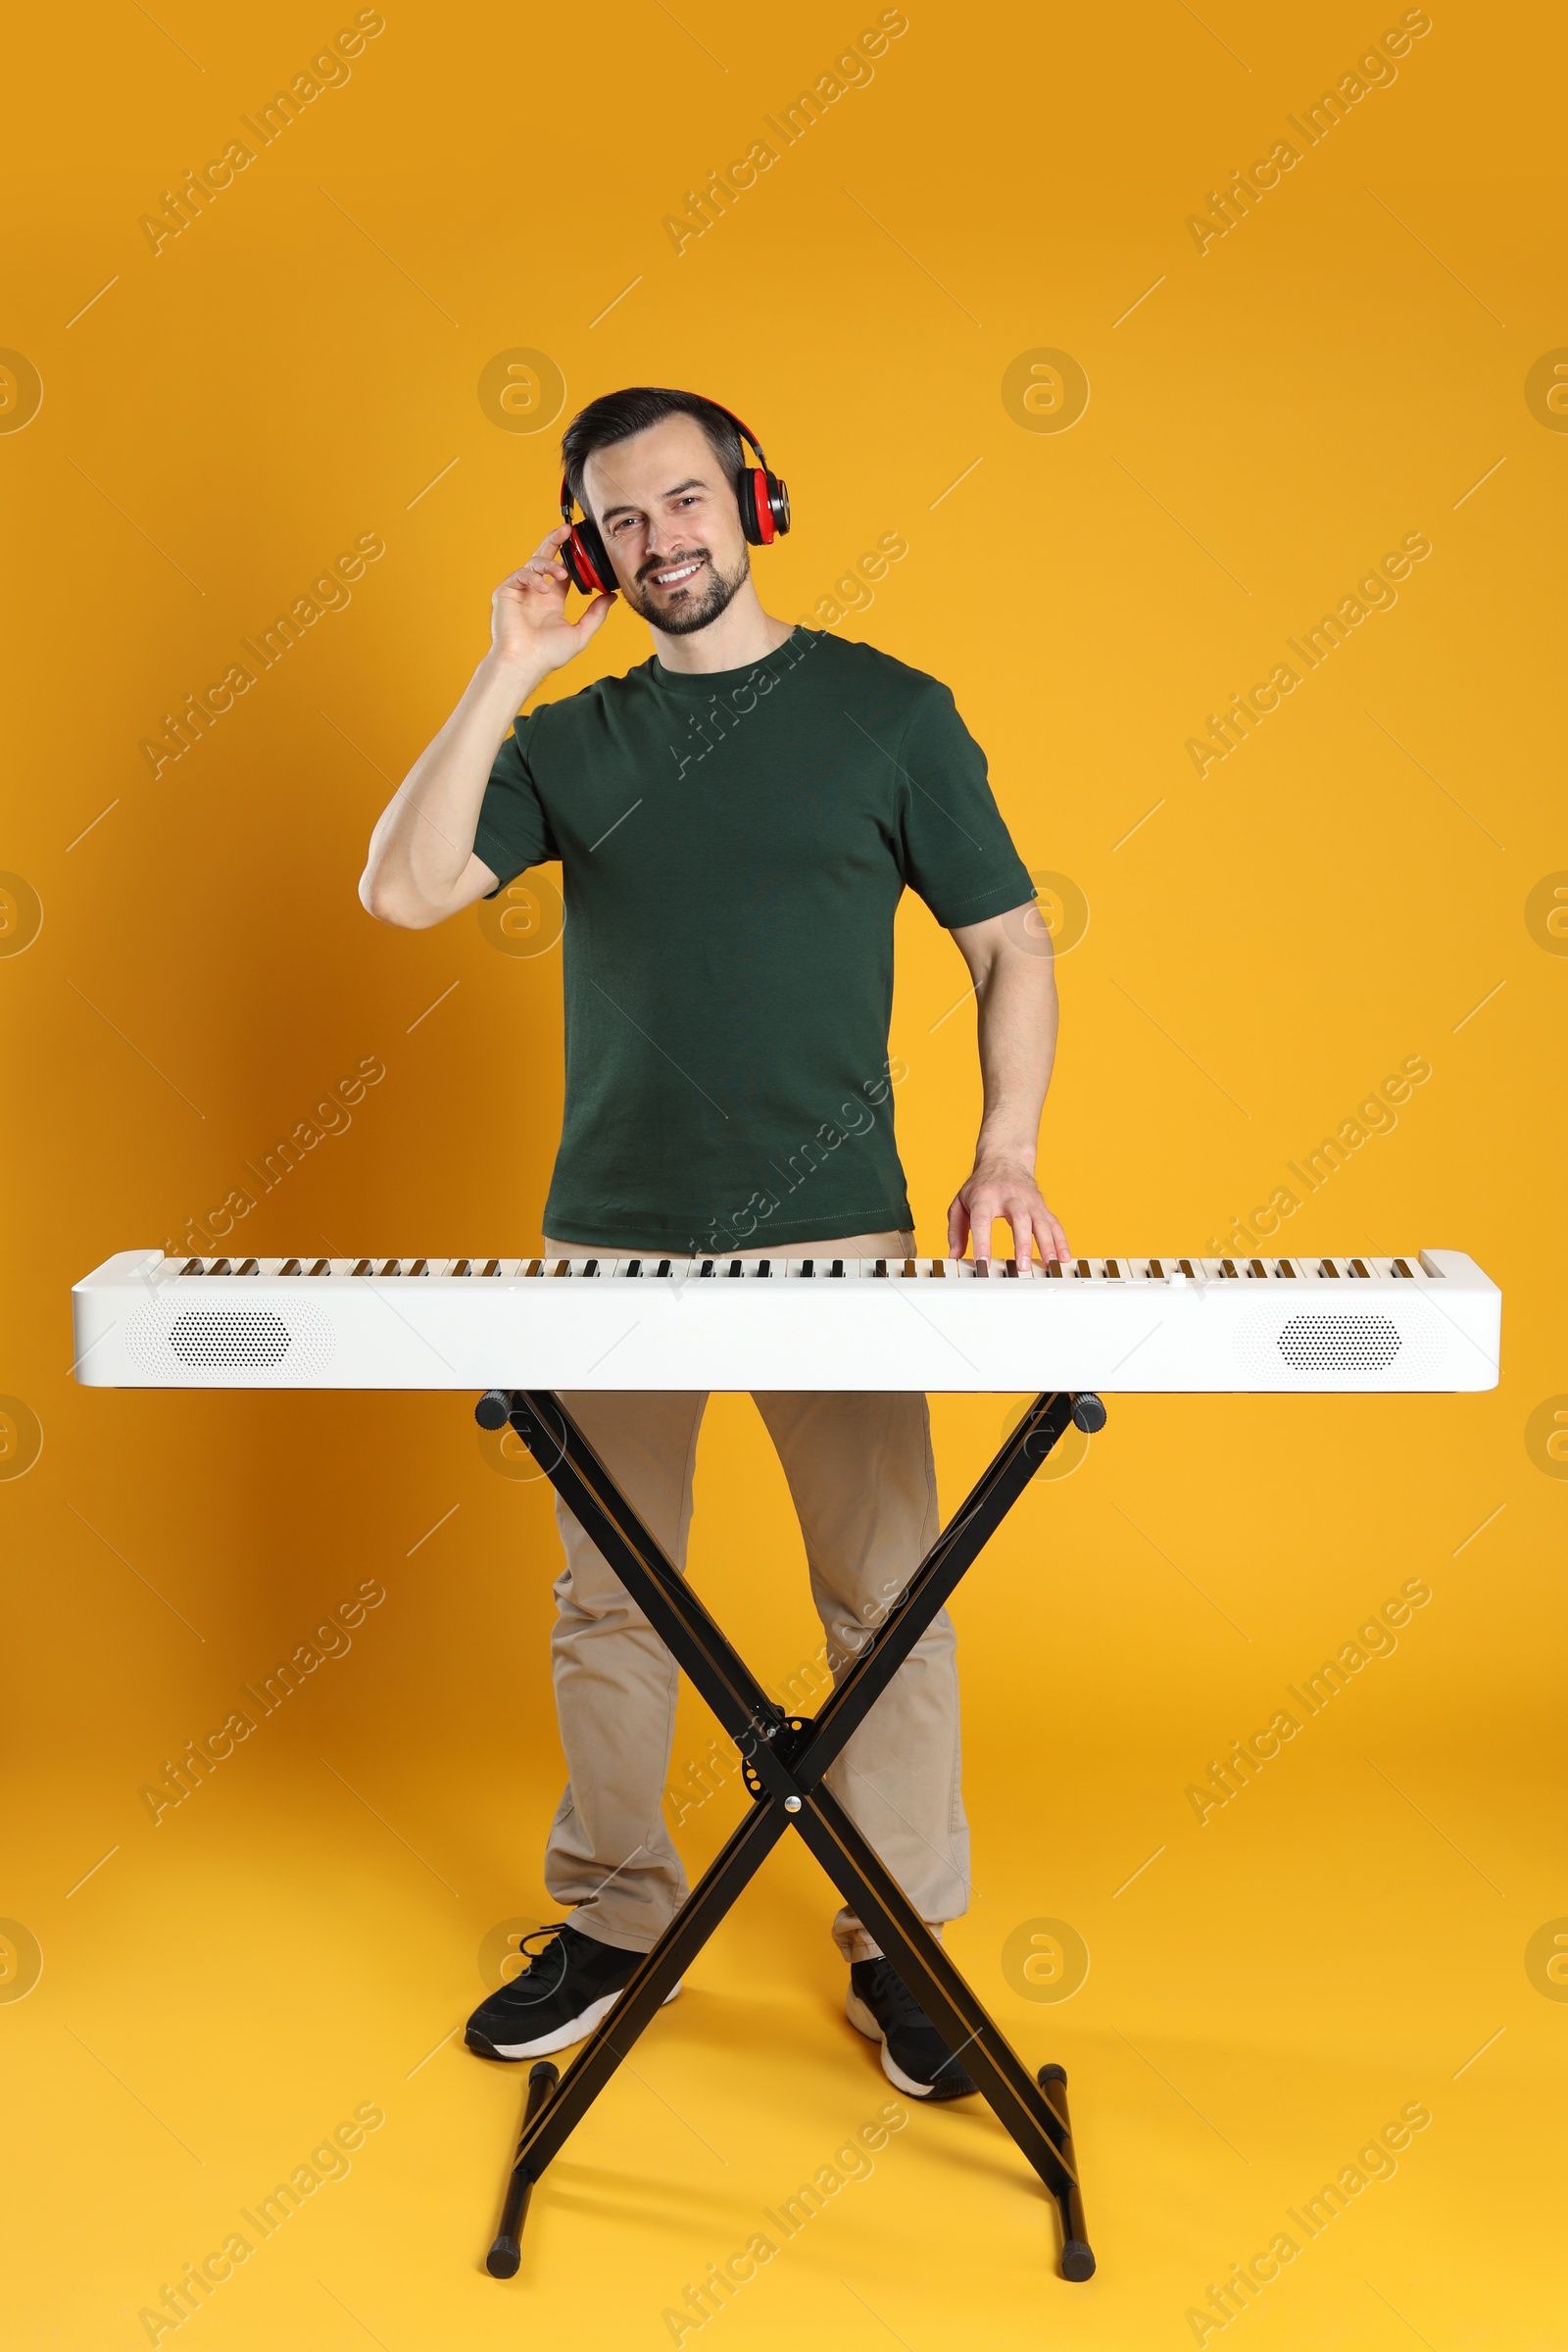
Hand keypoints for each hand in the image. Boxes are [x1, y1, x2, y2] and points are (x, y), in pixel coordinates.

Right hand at [489, 526, 613, 675]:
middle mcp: (535, 593)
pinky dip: (533, 577)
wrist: (524, 662)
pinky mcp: (506, 592)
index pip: (562, 571)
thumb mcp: (580, 633)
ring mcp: (520, 591)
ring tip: (561, 574)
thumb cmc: (548, 654)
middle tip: (567, 529)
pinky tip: (543, 589)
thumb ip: (596, 614)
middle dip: (555, 541)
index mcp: (552, 601)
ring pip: (534, 563)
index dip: (571, 558)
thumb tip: (612, 596)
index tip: (582, 546)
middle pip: (544, 558)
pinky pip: (520, 574)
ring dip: (549, 564)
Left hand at [947, 1155, 1068, 1267]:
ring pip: (1041, 1221)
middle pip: (1019, 1219)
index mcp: (984, 1197)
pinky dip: (1060, 1241)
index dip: (983, 1243)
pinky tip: (1063, 1257)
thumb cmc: (981, 1186)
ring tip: (1049, 1265)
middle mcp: (1010, 1197)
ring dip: (1047, 1245)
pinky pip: (1054, 1223)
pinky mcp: (1041, 1206)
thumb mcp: (960, 1204)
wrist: (1004, 1160)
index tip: (983, 1263)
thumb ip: (955, 1231)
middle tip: (1022, 1266)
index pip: (983, 1221)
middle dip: (1022, 1244)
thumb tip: (954, 1256)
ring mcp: (1029, 1201)